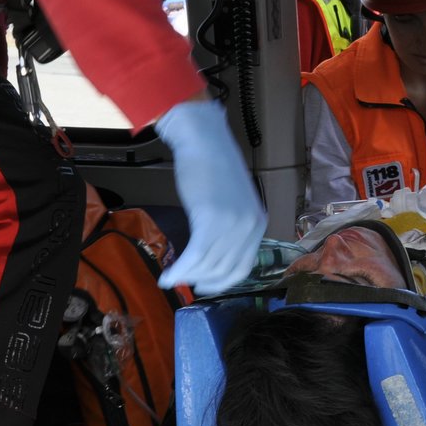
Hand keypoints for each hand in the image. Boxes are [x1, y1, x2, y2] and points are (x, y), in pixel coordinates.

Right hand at [154, 98, 265, 294]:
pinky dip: (181, 270)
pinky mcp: (212, 220)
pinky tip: (167, 276)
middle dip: (202, 281)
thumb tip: (214, 250)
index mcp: (258, 223)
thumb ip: (230, 225)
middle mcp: (250, 227)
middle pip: (225, 270)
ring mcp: (233, 225)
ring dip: (187, 277)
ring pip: (209, 266)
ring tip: (170, 278)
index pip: (243, 267)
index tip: (204, 285)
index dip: (222, 281)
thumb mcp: (232, 201)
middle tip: (183, 282)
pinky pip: (197, 256)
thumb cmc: (213, 165)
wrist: (203, 140)